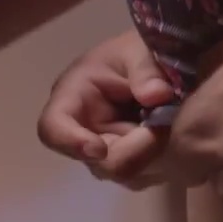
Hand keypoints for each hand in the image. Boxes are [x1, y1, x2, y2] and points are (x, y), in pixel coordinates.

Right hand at [38, 30, 176, 189]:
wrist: (155, 64)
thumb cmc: (135, 53)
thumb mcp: (140, 50)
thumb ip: (146, 70)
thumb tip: (157, 96)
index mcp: (72, 98)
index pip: (53, 128)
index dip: (71, 142)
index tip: (100, 149)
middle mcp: (82, 130)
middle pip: (96, 160)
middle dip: (133, 149)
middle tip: (164, 128)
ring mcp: (105, 150)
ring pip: (123, 169)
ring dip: (150, 152)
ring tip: (168, 121)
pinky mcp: (127, 160)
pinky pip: (142, 171)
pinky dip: (159, 156)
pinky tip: (169, 132)